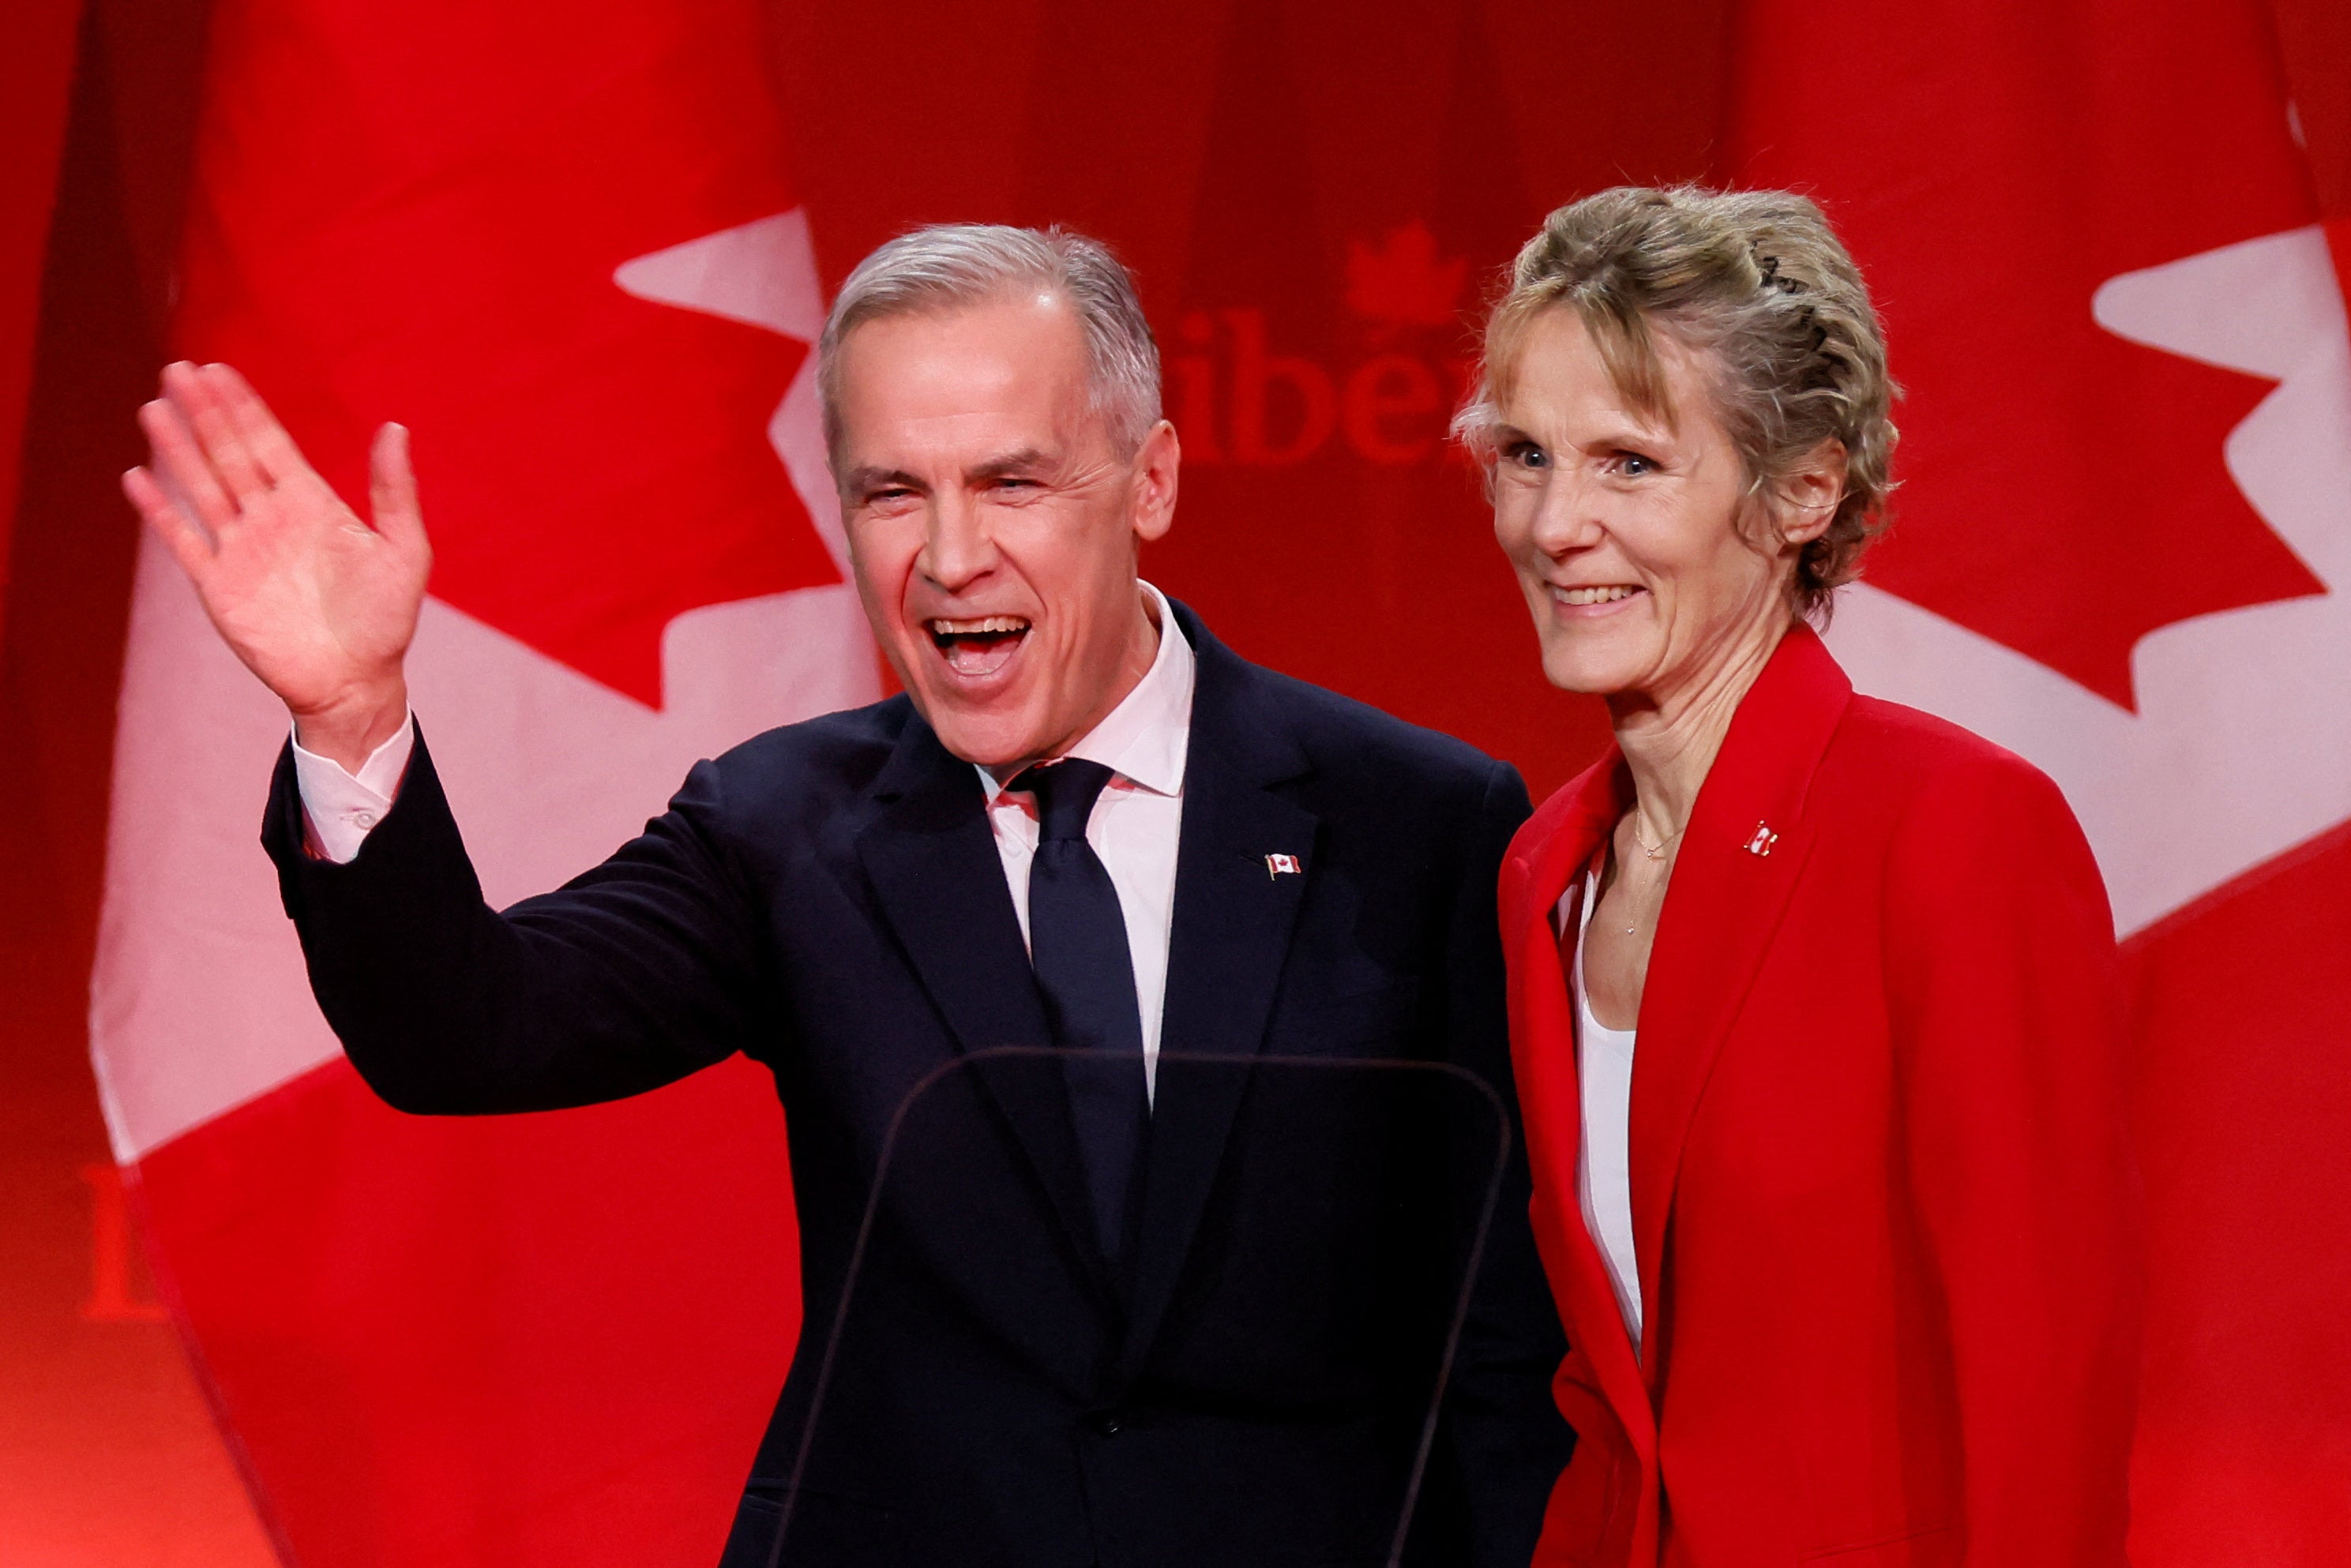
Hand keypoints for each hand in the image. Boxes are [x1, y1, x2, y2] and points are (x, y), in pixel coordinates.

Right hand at [123, 362, 429, 770]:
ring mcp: (242, 550)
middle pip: (229, 454)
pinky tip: (137, 478)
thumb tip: (395, 428)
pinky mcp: (218, 585)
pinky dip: (160, 511)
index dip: (244, 407)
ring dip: (177, 449)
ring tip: (154, 408)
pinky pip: (183, 540)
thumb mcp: (404, 551)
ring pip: (201, 487)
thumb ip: (394, 491)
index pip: (270, 444)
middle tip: (177, 369)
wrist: (355, 682)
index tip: (218, 370)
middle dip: (204, 413)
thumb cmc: (386, 621)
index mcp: (313, 505)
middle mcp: (271, 520)